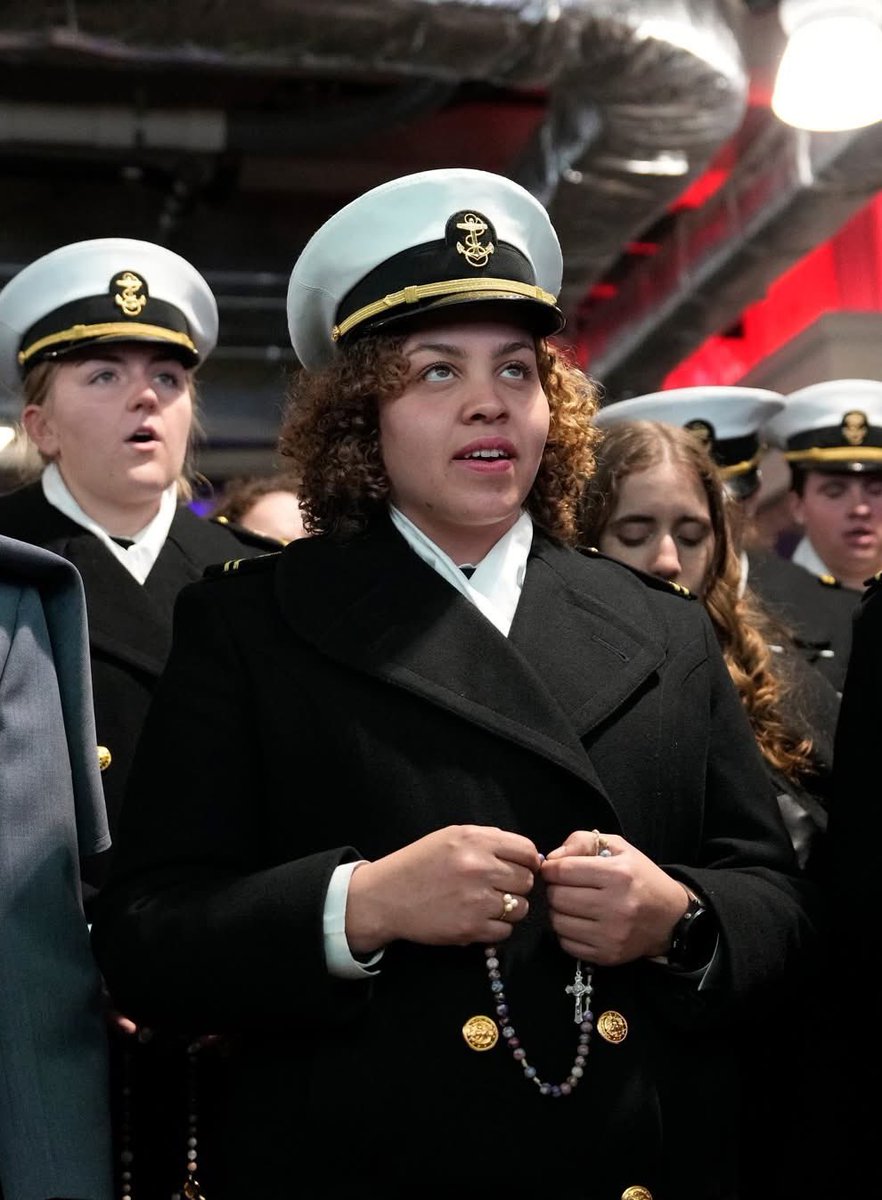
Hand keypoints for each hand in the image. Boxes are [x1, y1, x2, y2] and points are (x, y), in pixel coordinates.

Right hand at [346, 824, 540, 951]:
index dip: (528, 861)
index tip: (520, 868)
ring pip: (520, 907)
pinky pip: (505, 930)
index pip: (527, 850)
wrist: (386, 896)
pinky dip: (496, 928)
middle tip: (498, 888)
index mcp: (475, 840)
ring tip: (487, 904)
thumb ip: (488, 841)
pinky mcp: (470, 928)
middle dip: (516, 885)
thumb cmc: (418, 864)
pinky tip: (478, 918)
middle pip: (526, 880)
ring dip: (509, 908)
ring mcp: (476, 899)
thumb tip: (528, 855)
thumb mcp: (450, 837)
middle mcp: (479, 867)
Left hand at [541, 830, 690, 964]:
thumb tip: (552, 858)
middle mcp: (616, 906)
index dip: (551, 868)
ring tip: (571, 904)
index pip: (563, 871)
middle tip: (564, 887)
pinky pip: (567, 944)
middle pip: (557, 897)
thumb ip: (582, 841)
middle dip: (554, 889)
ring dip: (558, 911)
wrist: (671, 918)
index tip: (554, 869)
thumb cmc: (640, 877)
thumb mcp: (617, 847)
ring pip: (558, 922)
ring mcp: (612, 935)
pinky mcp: (608, 955)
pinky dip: (566, 932)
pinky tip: (579, 922)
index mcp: (618, 875)